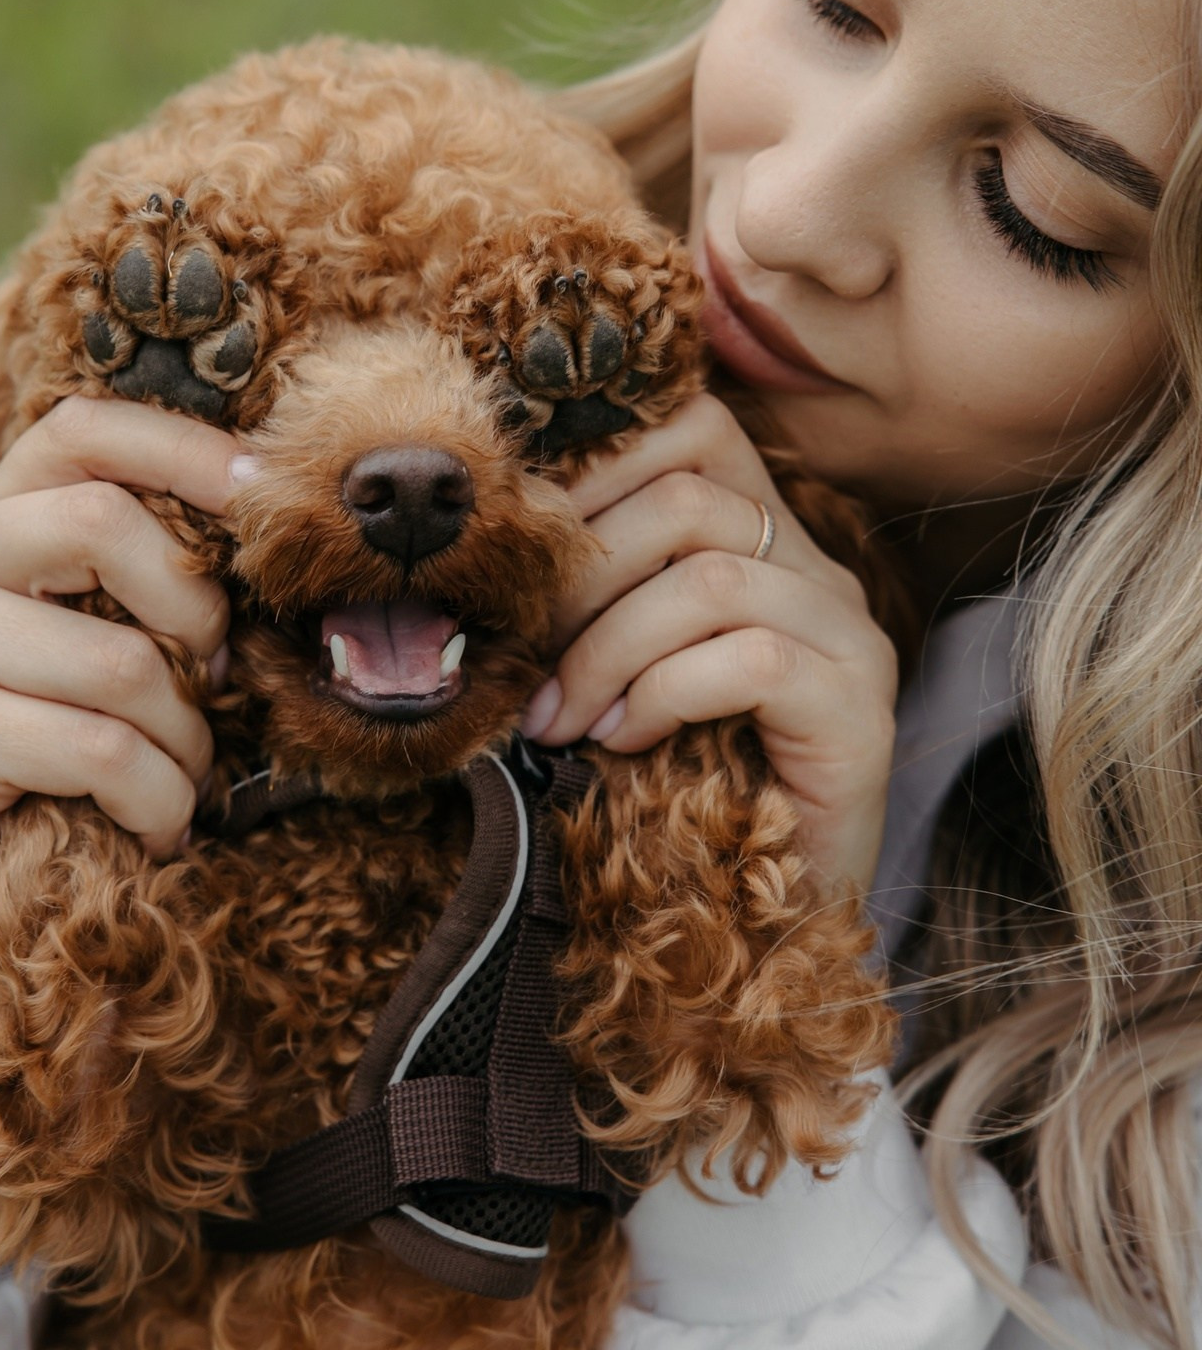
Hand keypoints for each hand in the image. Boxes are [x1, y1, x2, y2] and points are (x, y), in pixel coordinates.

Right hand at [0, 394, 247, 935]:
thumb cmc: (64, 754)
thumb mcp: (112, 644)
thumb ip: (154, 579)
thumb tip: (274, 521)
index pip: (84, 431)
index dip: (181, 447)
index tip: (261, 495)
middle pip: (100, 521)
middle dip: (193, 611)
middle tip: (215, 682)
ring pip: (118, 660)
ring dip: (184, 738)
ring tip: (179, 780)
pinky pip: (98, 748)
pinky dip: (156, 799)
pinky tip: (152, 828)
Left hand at [519, 393, 897, 891]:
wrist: (764, 921)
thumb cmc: (673, 790)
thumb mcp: (615, 672)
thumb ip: (588, 600)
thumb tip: (490, 549)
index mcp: (762, 539)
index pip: (694, 428)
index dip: (600, 460)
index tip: (523, 539)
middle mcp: (818, 571)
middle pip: (692, 497)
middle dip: (583, 575)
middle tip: (526, 655)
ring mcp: (850, 637)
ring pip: (710, 580)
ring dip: (607, 649)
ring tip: (561, 720)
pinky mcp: (859, 709)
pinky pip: (753, 658)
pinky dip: (664, 695)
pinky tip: (624, 742)